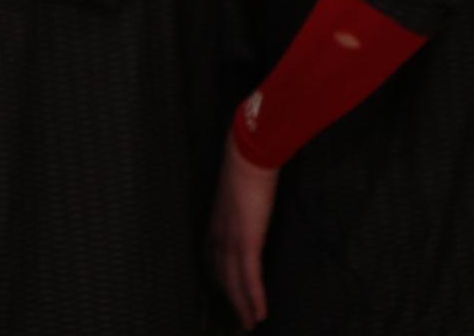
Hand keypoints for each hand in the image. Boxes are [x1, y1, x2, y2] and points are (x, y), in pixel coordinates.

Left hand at [209, 132, 280, 329]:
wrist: (249, 154)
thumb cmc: (247, 165)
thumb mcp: (240, 188)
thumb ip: (242, 201)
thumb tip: (251, 204)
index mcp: (216, 222)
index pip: (214, 258)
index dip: (220, 278)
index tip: (226, 292)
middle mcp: (219, 234)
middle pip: (221, 276)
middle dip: (230, 299)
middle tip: (238, 319)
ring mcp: (231, 240)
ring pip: (234, 283)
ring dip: (242, 306)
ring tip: (249, 323)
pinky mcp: (246, 242)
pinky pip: (249, 278)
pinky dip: (254, 298)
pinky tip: (259, 314)